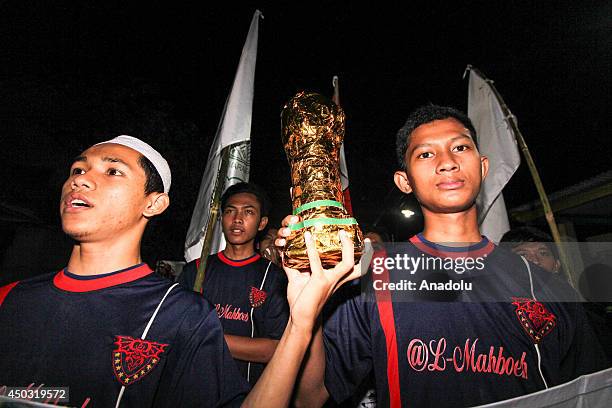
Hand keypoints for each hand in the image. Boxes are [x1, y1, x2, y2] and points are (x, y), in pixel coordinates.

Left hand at [275, 215, 372, 330]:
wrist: (300, 318)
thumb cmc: (301, 301)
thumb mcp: (299, 281)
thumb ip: (295, 267)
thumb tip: (286, 255)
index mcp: (335, 280)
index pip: (355, 269)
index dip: (364, 258)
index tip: (365, 244)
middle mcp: (336, 280)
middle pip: (357, 266)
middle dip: (365, 253)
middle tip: (365, 239)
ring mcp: (330, 280)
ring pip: (347, 263)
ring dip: (347, 247)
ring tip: (341, 233)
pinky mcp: (319, 281)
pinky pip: (317, 261)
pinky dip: (311, 248)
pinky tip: (307, 237)